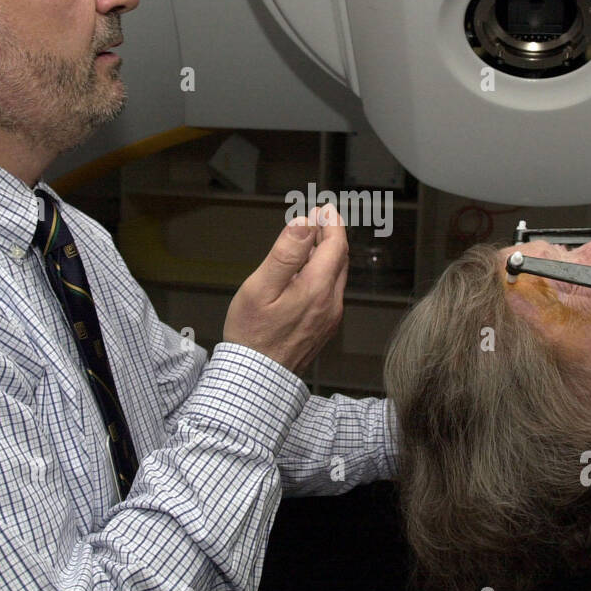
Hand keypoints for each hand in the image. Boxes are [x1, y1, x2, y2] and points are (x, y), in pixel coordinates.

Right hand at [223, 205, 347, 373]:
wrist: (255, 381)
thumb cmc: (252, 336)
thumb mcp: (261, 288)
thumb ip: (285, 254)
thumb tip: (304, 225)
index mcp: (317, 289)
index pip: (335, 245)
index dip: (331, 223)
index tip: (324, 209)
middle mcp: (330, 304)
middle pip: (339, 259)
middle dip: (331, 236)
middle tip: (318, 220)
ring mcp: (329, 319)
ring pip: (336, 277)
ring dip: (327, 255)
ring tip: (310, 241)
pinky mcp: (323, 329)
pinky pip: (330, 293)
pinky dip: (323, 274)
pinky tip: (305, 274)